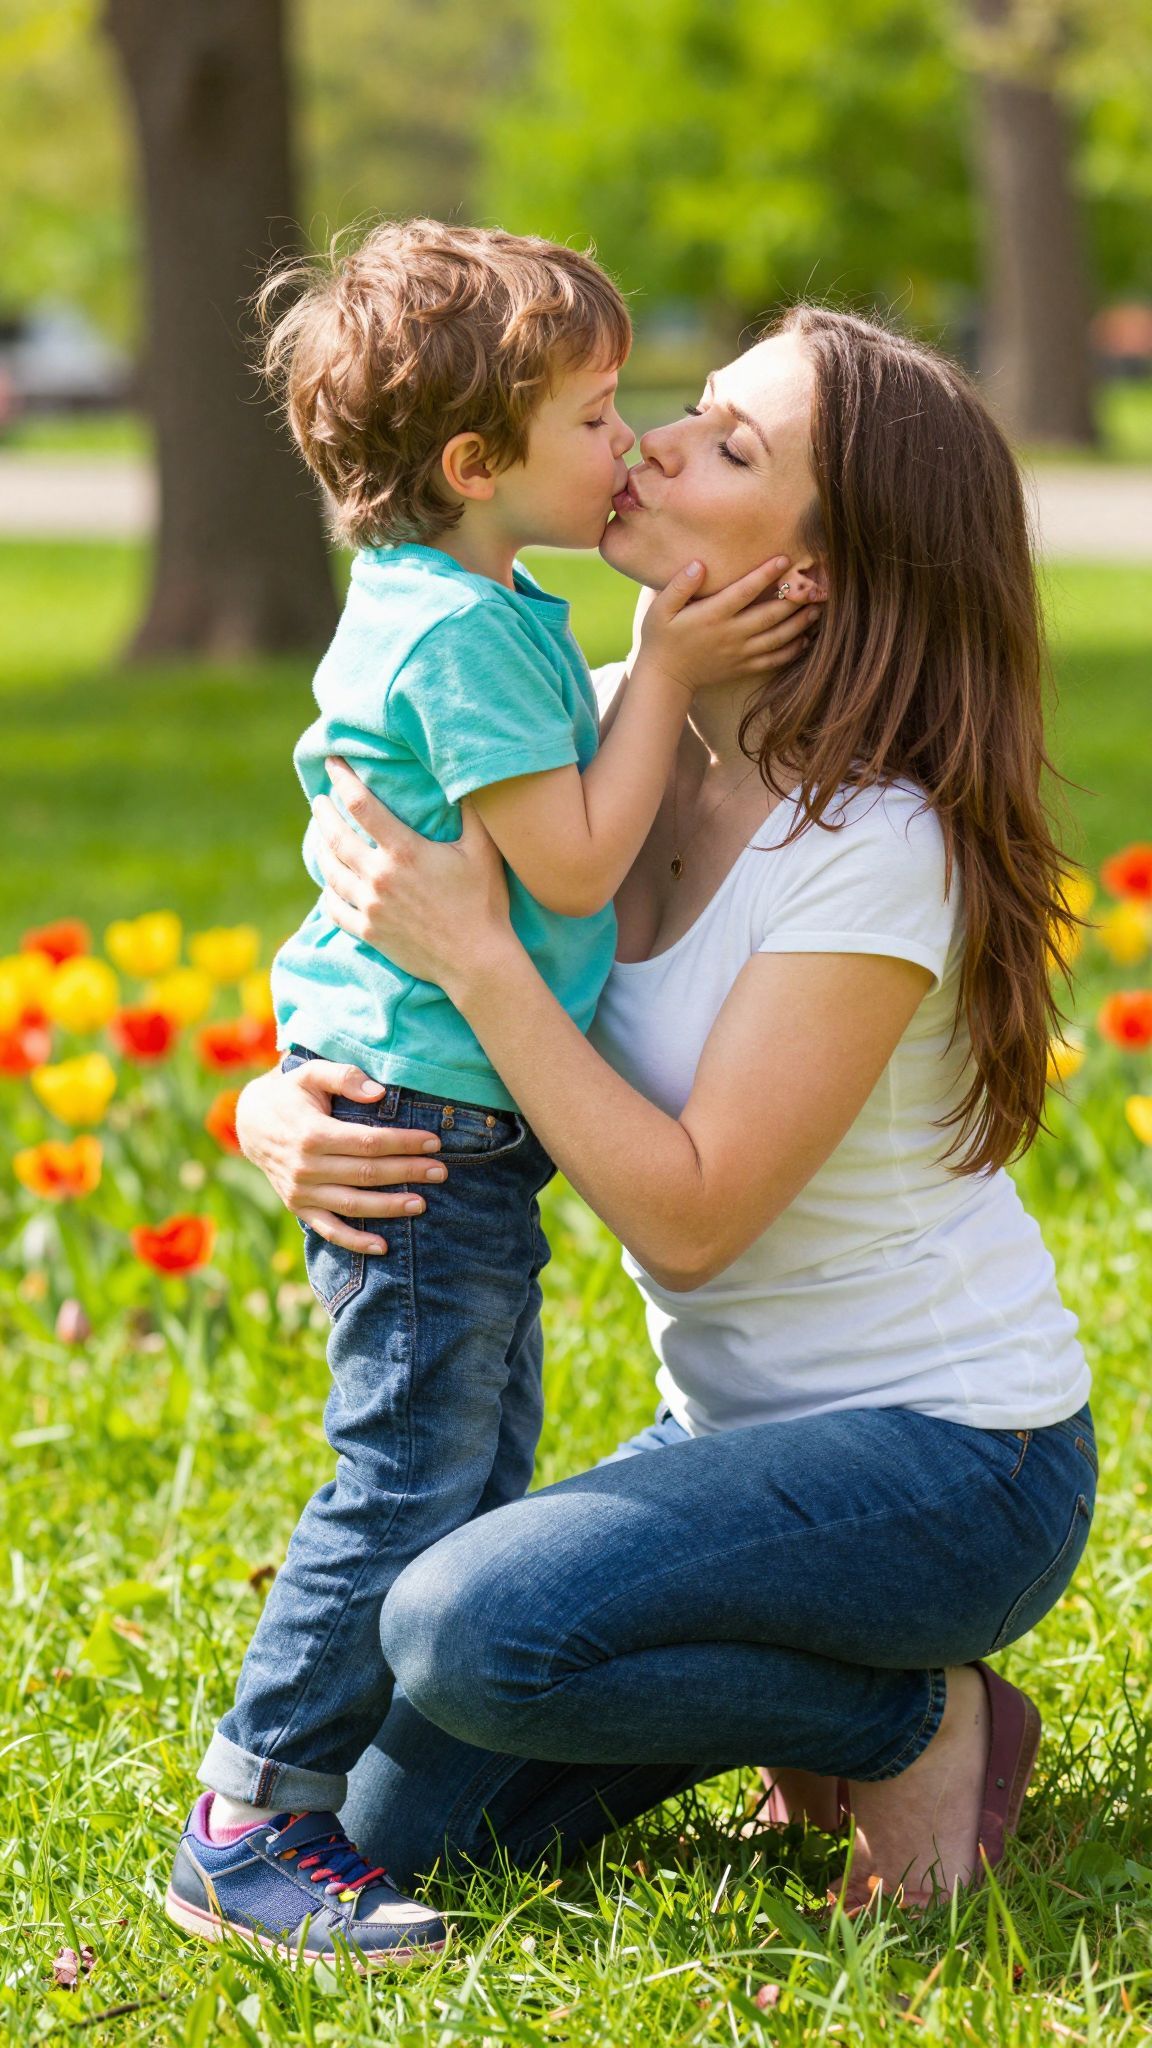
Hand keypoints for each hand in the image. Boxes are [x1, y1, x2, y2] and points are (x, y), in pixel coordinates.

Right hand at [235, 1058, 446, 1253]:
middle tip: (440, 1172)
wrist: (250, 1122)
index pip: (369, 1142)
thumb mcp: (311, 1073)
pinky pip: (328, 1229)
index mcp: (312, 1133)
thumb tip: (379, 1093)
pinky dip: (355, 1242)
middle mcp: (306, 1166)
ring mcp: (301, 1191)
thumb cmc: (290, 1093)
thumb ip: (344, 1076)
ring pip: (353, 1204)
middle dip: (408, 1173)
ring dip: (389, 1207)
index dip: (404, 1143)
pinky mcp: (298, 1206)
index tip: (434, 1143)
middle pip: (367, 1173)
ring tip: (421, 1203)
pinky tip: (383, 1247)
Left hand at [311, 755, 511, 991]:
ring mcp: (370, 907)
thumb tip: (466, 778)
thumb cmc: (483, 903)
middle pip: (336, 836)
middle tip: (318, 799)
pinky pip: (334, 908)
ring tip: (319, 836)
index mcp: (404, 851)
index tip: (332, 763)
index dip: (342, 779)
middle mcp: (379, 877)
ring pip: (330, 871)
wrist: (475, 961)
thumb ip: (472, 813)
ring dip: (320, 849)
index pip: (361, 805)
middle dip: (323, 812)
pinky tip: (328, 884)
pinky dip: (328, 892)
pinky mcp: (368, 932)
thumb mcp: (483, 851)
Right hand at [638, 555, 822, 694]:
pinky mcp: (744, 667)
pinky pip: (774, 660)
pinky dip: (793, 650)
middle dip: (795, 598)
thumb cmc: (661, 638)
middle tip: (815, 584)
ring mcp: (740, 653)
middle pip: (771, 614)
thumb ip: (678, 586)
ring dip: (800, 623)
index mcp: (713, 616)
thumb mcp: (660, 609)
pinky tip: (806, 639)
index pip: (745, 591)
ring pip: (778, 638)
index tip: (785, 558)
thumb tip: (699, 565)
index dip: (766, 574)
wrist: (665, 677)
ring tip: (817, 608)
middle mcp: (731, 634)